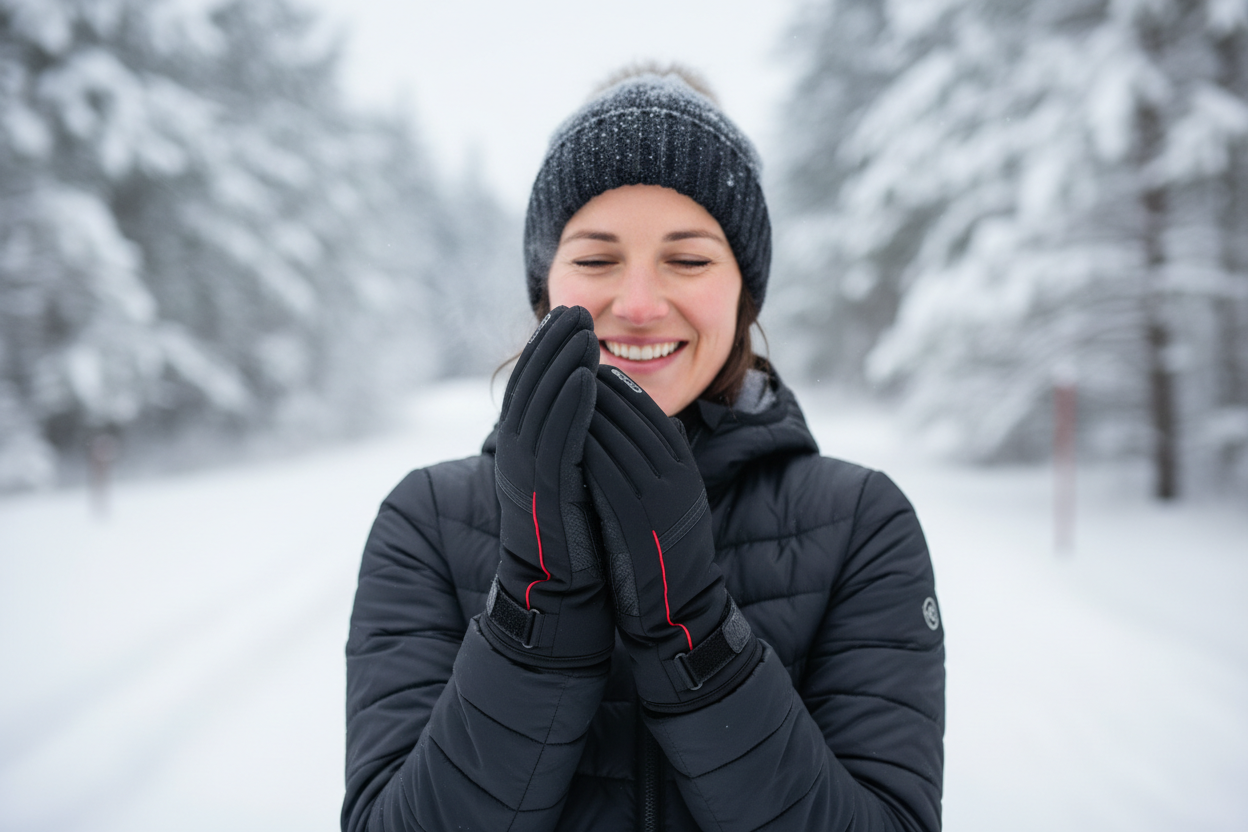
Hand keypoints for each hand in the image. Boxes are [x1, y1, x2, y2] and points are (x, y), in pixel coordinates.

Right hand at [482, 306, 613, 667]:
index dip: (546, 350)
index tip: (567, 315)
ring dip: (560, 364)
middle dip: (551, 345)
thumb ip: (571, 443)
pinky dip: (569, 405)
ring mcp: (527, 474)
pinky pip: (557, 439)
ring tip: (581, 327)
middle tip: (573, 308)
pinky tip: (586, 376)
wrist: (563, 593)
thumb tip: (590, 403)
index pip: (531, 387)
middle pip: (529, 386)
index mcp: (524, 450)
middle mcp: (518, 456)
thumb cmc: (575, 536)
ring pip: (540, 406)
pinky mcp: (545, 492)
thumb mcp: (571, 478)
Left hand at [584, 366, 759, 711]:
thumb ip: (658, 463)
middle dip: (593, 390)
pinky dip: (582, 449)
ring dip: (582, 413)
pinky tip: (559, 438)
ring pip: (616, 438)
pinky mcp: (637, 518)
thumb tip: (644, 425)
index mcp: (682, 466)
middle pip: (630, 415)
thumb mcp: (671, 500)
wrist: (679, 613)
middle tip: (561, 370)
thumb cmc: (664, 556)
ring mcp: (659, 495)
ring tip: (552, 395)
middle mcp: (675, 474)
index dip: (613, 388)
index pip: (646, 410)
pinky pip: (605, 472)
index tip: (581, 372)